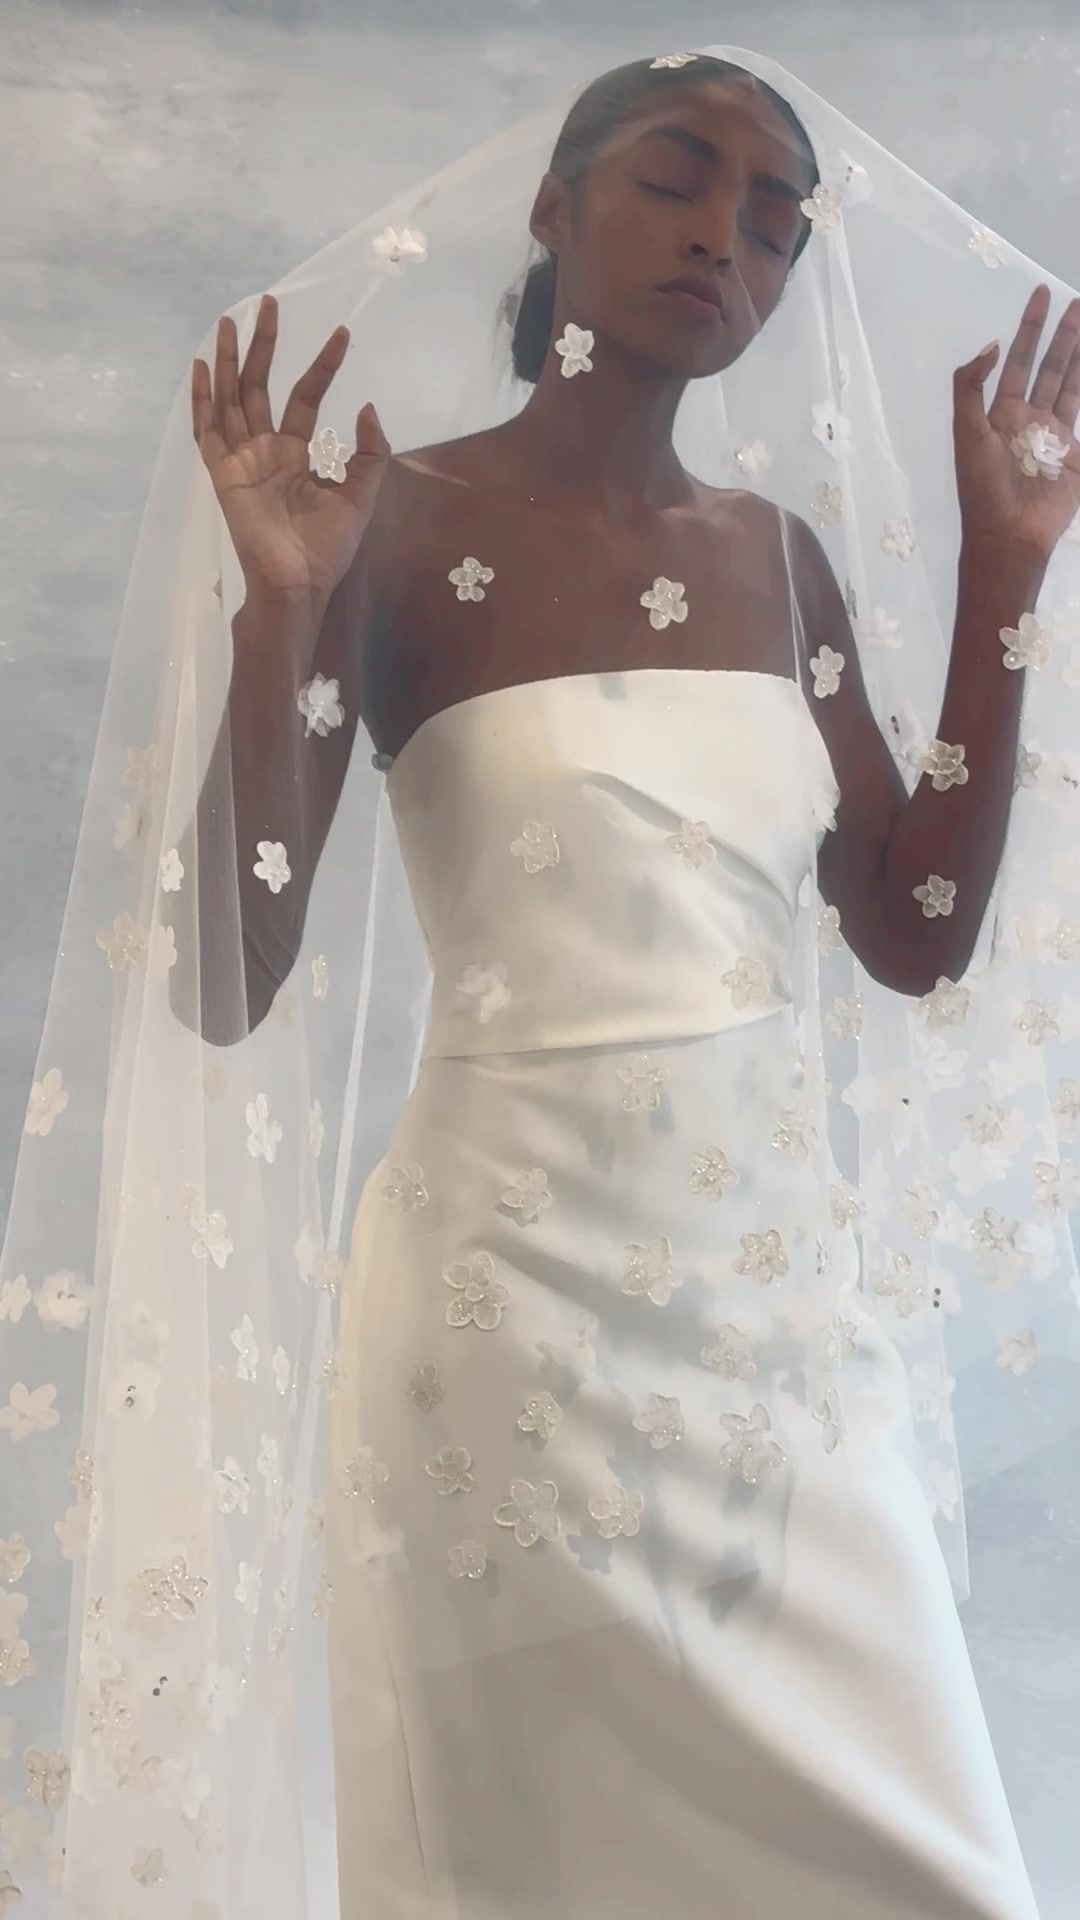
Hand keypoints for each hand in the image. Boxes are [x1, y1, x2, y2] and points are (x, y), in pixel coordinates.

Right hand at [192, 294, 389, 604]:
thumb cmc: (327, 549)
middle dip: (264, 345)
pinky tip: (199, 367)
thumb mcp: (361, 495)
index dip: (323, 364)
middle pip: (260, 385)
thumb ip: (369, 454)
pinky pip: (207, 430)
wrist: (298, 583)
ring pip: (231, 397)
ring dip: (228, 358)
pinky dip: (201, 399)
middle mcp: (264, 450)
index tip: (342, 333)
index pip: (305, 395)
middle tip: (270, 303)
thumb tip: (367, 407)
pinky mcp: (223, 473)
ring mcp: (241, 459)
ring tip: (229, 320)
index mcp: (294, 454)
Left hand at [953, 284, 1079, 562]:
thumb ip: (970, 387)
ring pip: (1071, 384)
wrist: (1010, 534)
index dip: (1029, 327)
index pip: (1018, 360)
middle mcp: (1029, 419)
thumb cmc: (983, 487)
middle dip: (1064, 334)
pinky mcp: (1074, 454)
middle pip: (1050, 366)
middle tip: (1077, 301)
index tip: (1041, 294)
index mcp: (1002, 412)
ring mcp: (1055, 435)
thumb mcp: (966, 433)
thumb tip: (992, 346)